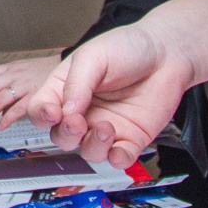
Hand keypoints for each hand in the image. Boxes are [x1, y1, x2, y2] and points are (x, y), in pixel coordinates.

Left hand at [0, 55, 57, 126]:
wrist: (70, 69)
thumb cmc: (46, 72)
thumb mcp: (24, 70)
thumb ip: (9, 82)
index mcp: (10, 68)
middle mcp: (15, 75)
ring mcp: (24, 85)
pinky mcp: (35, 96)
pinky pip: (16, 109)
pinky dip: (6, 119)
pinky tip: (0, 126)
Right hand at [23, 22, 194, 170]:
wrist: (166, 53)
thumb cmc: (127, 47)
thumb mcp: (93, 56)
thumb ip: (77, 84)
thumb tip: (66, 111)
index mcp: (65, 90)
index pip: (41, 110)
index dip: (41, 115)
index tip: (53, 113)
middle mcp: (83, 112)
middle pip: (62, 137)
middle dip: (67, 134)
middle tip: (78, 123)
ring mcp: (106, 127)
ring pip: (88, 152)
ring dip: (93, 146)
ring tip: (106, 128)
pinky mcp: (131, 138)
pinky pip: (119, 159)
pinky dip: (117, 160)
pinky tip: (119, 149)